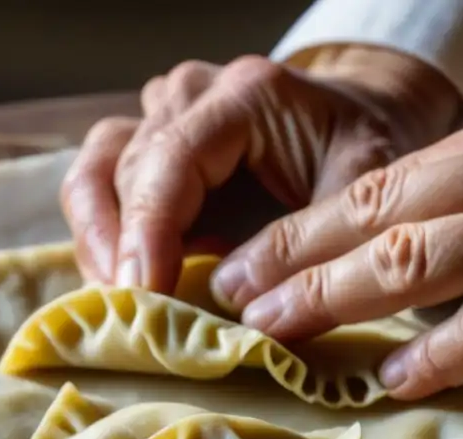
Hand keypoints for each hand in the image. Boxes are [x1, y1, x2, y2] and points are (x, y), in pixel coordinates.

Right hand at [61, 47, 462, 292]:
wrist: (362, 119)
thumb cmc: (365, 152)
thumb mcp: (364, 191)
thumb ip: (316, 247)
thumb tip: (250, 318)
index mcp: (246, 96)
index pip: (174, 156)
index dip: (150, 228)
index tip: (145, 293)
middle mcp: (193, 95)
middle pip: (128, 167)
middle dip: (122, 248)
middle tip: (133, 320)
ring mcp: (163, 116)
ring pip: (99, 170)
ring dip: (97, 240)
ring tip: (114, 305)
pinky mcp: (151, 147)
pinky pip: (99, 181)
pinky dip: (99, 233)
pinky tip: (116, 282)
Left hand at [211, 88, 462, 398]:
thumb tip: (415, 244)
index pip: (394, 178)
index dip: (312, 221)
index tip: (252, 256)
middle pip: (392, 212)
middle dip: (301, 258)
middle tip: (233, 295)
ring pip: (430, 262)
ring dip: (342, 300)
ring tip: (278, 333)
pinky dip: (441, 355)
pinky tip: (393, 379)